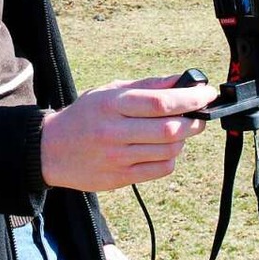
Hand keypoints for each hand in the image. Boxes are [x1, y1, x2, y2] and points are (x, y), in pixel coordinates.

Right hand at [40, 74, 216, 191]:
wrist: (51, 149)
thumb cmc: (86, 115)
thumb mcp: (110, 91)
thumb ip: (147, 86)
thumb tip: (183, 81)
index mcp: (112, 104)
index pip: (160, 102)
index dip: (191, 99)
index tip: (207, 94)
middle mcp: (114, 131)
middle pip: (170, 129)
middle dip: (194, 121)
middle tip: (199, 115)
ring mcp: (117, 158)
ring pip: (169, 150)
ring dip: (183, 139)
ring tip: (177, 130)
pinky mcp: (120, 178)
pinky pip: (160, 169)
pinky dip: (171, 157)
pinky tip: (162, 148)